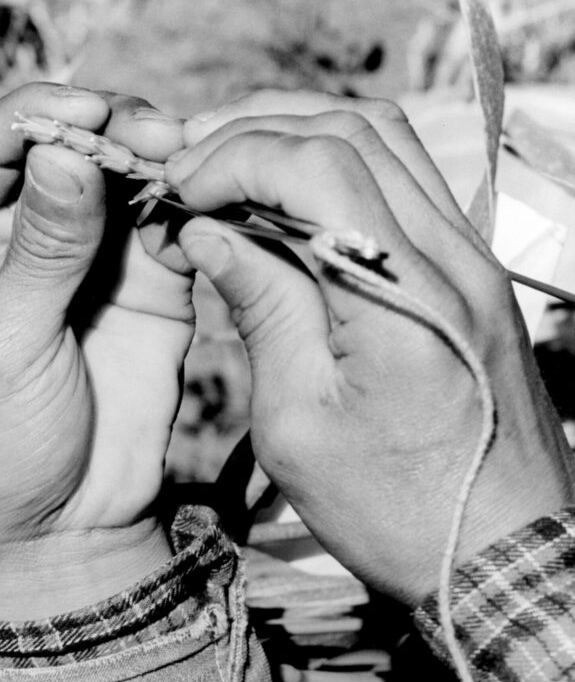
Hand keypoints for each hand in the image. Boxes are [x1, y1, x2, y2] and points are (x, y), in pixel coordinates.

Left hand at [0, 84, 192, 618]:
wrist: (65, 521)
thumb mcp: (3, 344)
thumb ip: (41, 251)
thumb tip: (68, 155)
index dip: (38, 115)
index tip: (90, 112)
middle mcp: (18, 232)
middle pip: (63, 145)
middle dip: (108, 128)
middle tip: (154, 132)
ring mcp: (86, 253)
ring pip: (122, 175)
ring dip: (154, 159)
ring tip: (186, 156)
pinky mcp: (146, 280)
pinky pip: (169, 223)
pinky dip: (189, 205)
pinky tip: (205, 200)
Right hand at [170, 89, 574, 604]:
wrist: (503, 552)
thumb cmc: (399, 512)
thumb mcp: (300, 426)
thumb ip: (262, 310)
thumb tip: (209, 233)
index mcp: (403, 298)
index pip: (315, 164)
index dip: (232, 158)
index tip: (176, 191)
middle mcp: (451, 259)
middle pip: (350, 129)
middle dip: (255, 132)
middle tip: (191, 169)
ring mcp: (473, 259)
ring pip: (385, 139)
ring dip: (298, 136)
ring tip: (231, 167)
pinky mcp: (473, 272)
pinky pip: (406, 180)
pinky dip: (339, 165)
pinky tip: (289, 199)